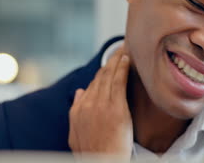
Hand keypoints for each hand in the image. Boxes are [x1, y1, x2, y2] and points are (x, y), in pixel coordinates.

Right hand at [68, 45, 132, 160]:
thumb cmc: (92, 153)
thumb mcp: (76, 134)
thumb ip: (76, 111)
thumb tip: (80, 92)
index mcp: (78, 110)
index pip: (91, 85)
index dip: (102, 73)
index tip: (109, 65)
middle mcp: (88, 104)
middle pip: (100, 77)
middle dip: (110, 61)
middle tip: (119, 50)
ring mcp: (101, 104)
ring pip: (108, 75)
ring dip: (117, 60)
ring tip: (124, 50)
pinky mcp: (116, 107)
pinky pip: (118, 81)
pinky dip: (122, 68)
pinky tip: (127, 59)